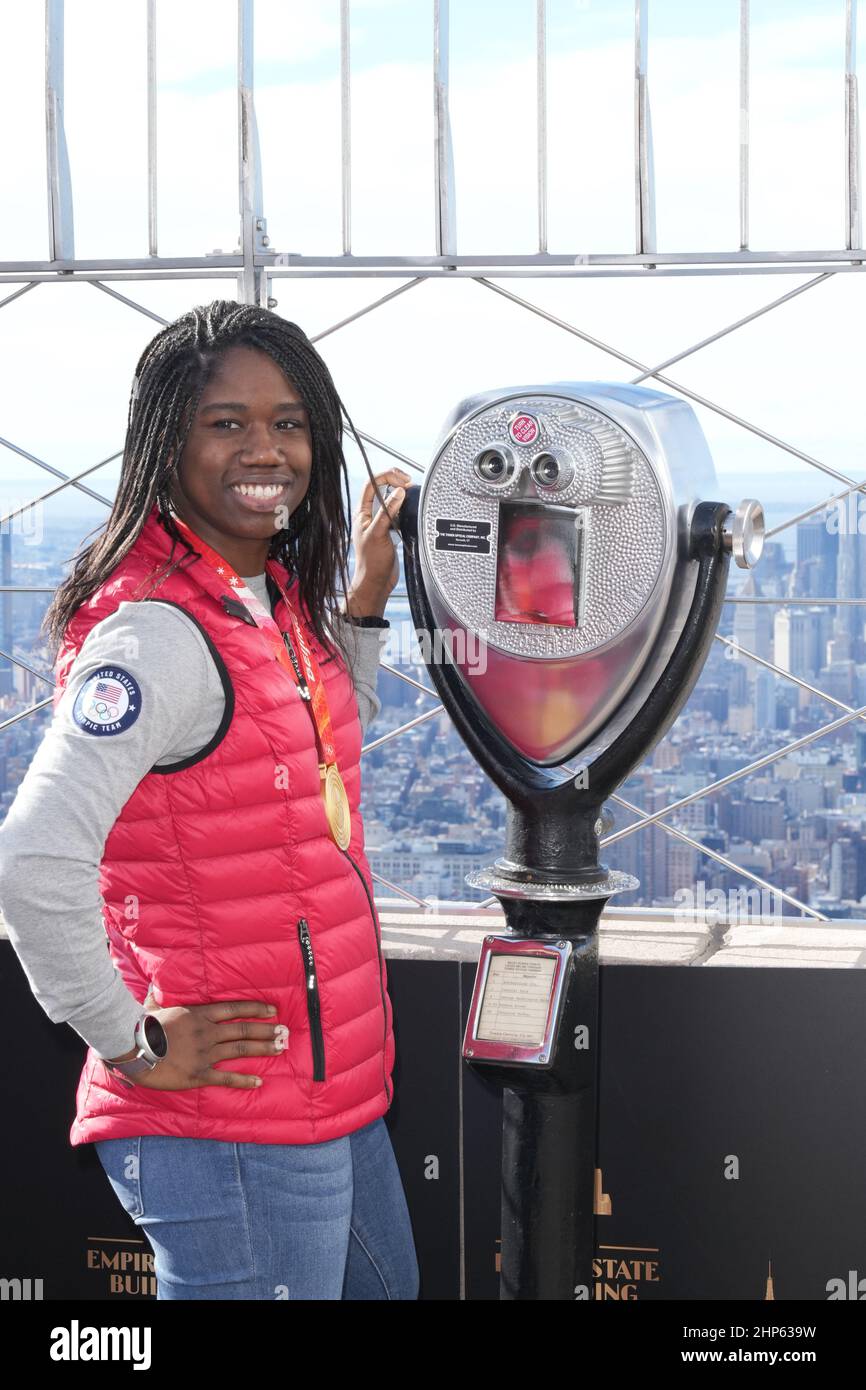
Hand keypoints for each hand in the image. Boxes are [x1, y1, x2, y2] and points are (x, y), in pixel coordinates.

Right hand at [106, 1000, 285, 1089]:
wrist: (133, 1049)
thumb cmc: (141, 1027)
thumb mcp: (153, 1006)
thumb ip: (159, 997)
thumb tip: (154, 985)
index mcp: (198, 1015)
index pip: (234, 1009)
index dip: (255, 1010)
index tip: (273, 1011)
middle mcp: (207, 1033)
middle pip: (243, 1030)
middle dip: (266, 1031)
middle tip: (285, 1033)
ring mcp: (204, 1053)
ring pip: (240, 1049)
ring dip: (262, 1049)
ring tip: (280, 1048)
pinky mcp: (198, 1074)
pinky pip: (226, 1077)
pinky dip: (243, 1080)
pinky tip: (258, 1082)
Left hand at [345, 468, 411, 617]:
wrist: (376, 583)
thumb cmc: (372, 562)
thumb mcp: (379, 533)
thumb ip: (388, 511)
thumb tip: (399, 492)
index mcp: (362, 513)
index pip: (372, 484)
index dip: (387, 476)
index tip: (403, 480)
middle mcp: (370, 516)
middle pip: (381, 488)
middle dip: (395, 481)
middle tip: (410, 483)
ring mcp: (380, 523)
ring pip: (390, 500)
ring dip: (401, 494)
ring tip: (411, 493)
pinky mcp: (389, 531)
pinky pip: (397, 513)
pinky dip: (404, 508)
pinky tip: (411, 511)